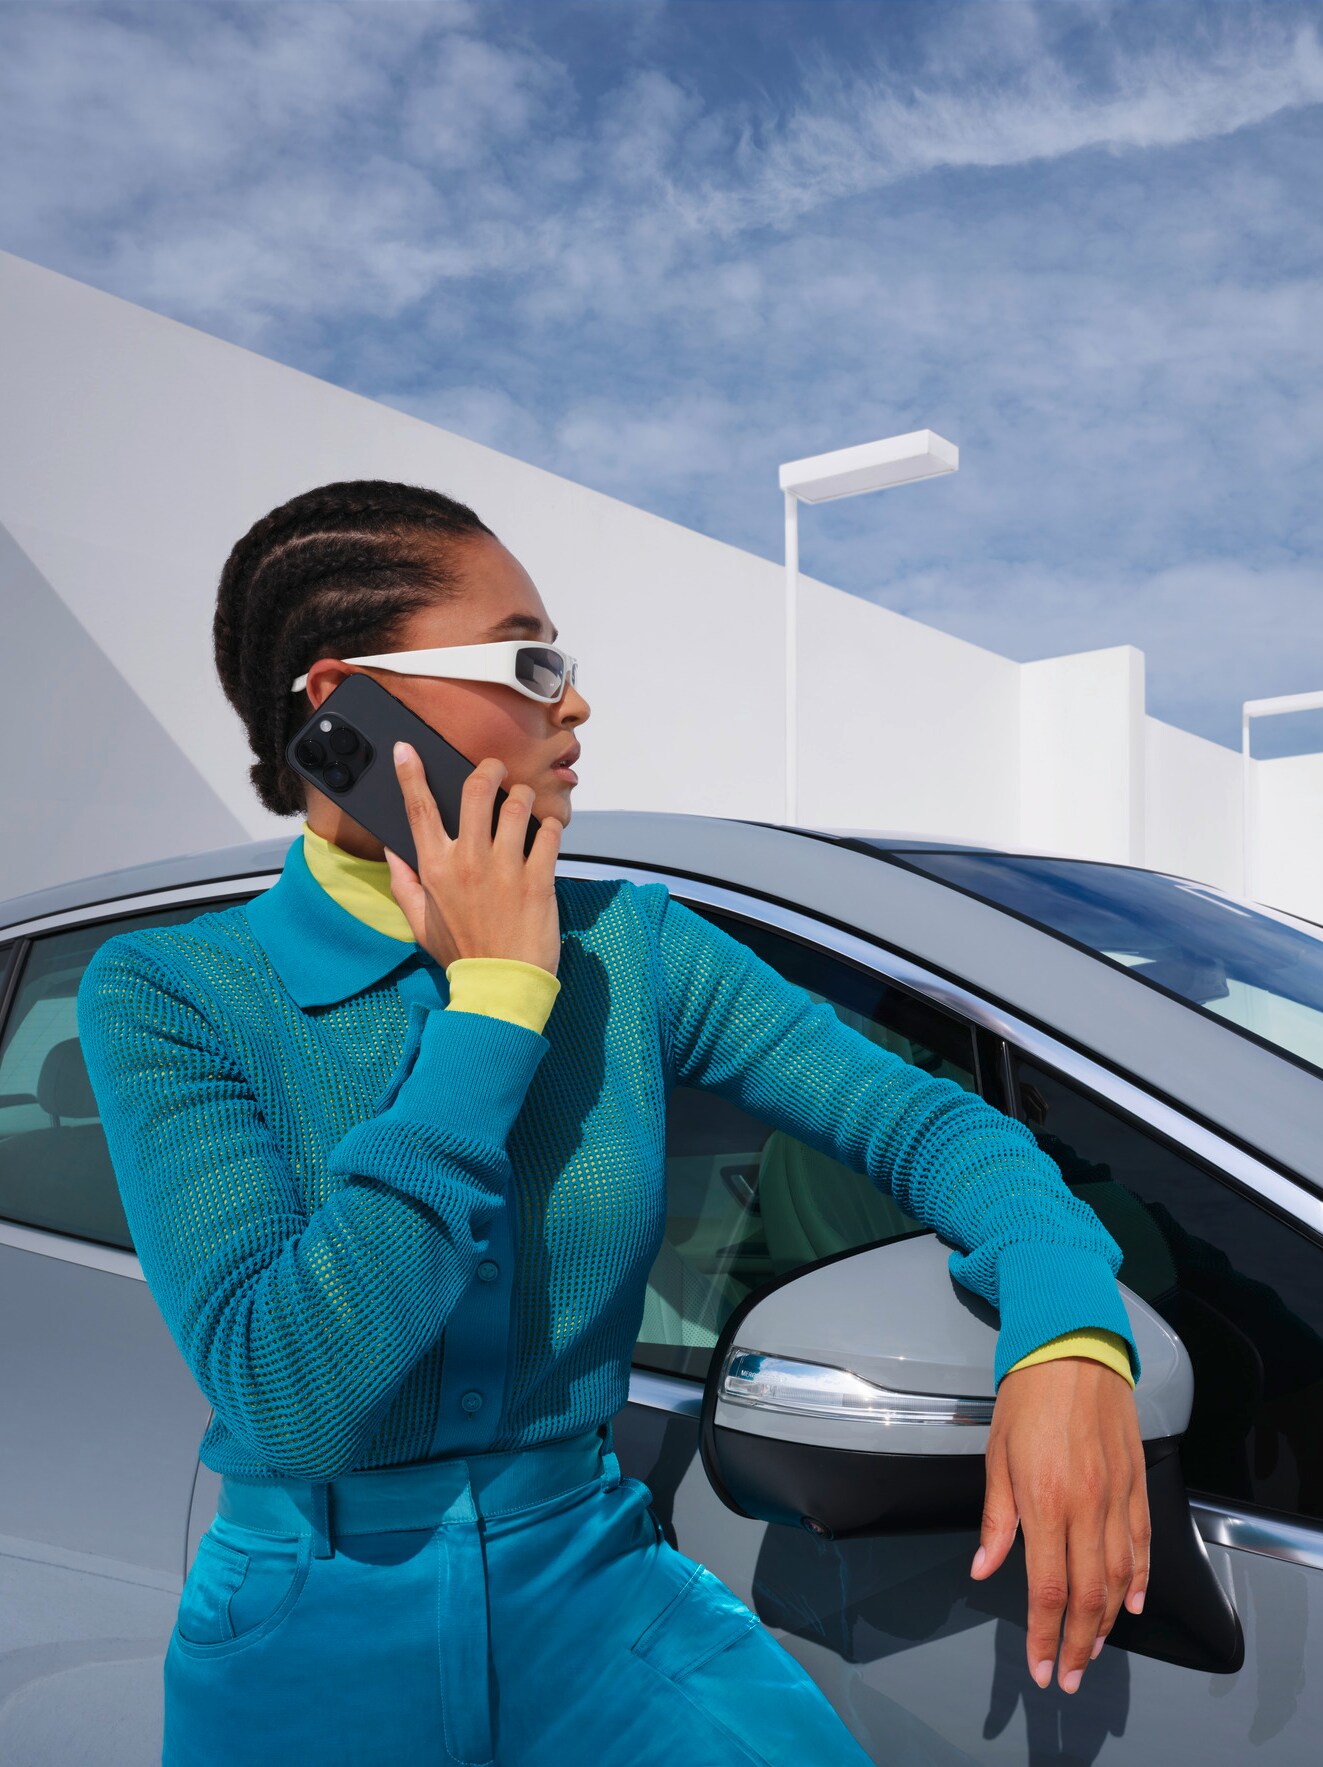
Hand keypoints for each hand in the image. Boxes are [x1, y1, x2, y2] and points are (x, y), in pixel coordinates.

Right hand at [382, 744, 562, 975]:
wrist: (500, 987)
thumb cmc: (462, 954)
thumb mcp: (419, 923)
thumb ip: (404, 883)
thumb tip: (394, 851)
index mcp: (435, 869)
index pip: (419, 809)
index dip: (410, 774)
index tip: (407, 749)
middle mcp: (468, 862)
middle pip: (475, 791)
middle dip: (488, 770)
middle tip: (496, 769)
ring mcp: (505, 868)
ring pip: (516, 806)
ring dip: (522, 797)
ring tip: (524, 804)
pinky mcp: (537, 879)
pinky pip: (549, 834)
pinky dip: (551, 826)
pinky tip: (547, 831)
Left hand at [969, 1356, 1149, 1693]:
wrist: (1073, 1349)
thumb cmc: (1028, 1397)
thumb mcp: (997, 1455)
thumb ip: (996, 1518)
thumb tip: (984, 1569)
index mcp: (1046, 1501)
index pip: (1048, 1588)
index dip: (1045, 1635)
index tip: (1040, 1666)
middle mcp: (1087, 1506)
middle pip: (1089, 1595)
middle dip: (1079, 1644)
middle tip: (1068, 1675)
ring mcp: (1117, 1497)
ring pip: (1121, 1577)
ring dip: (1108, 1621)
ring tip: (1093, 1650)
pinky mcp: (1137, 1484)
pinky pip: (1142, 1543)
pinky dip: (1140, 1579)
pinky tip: (1132, 1604)